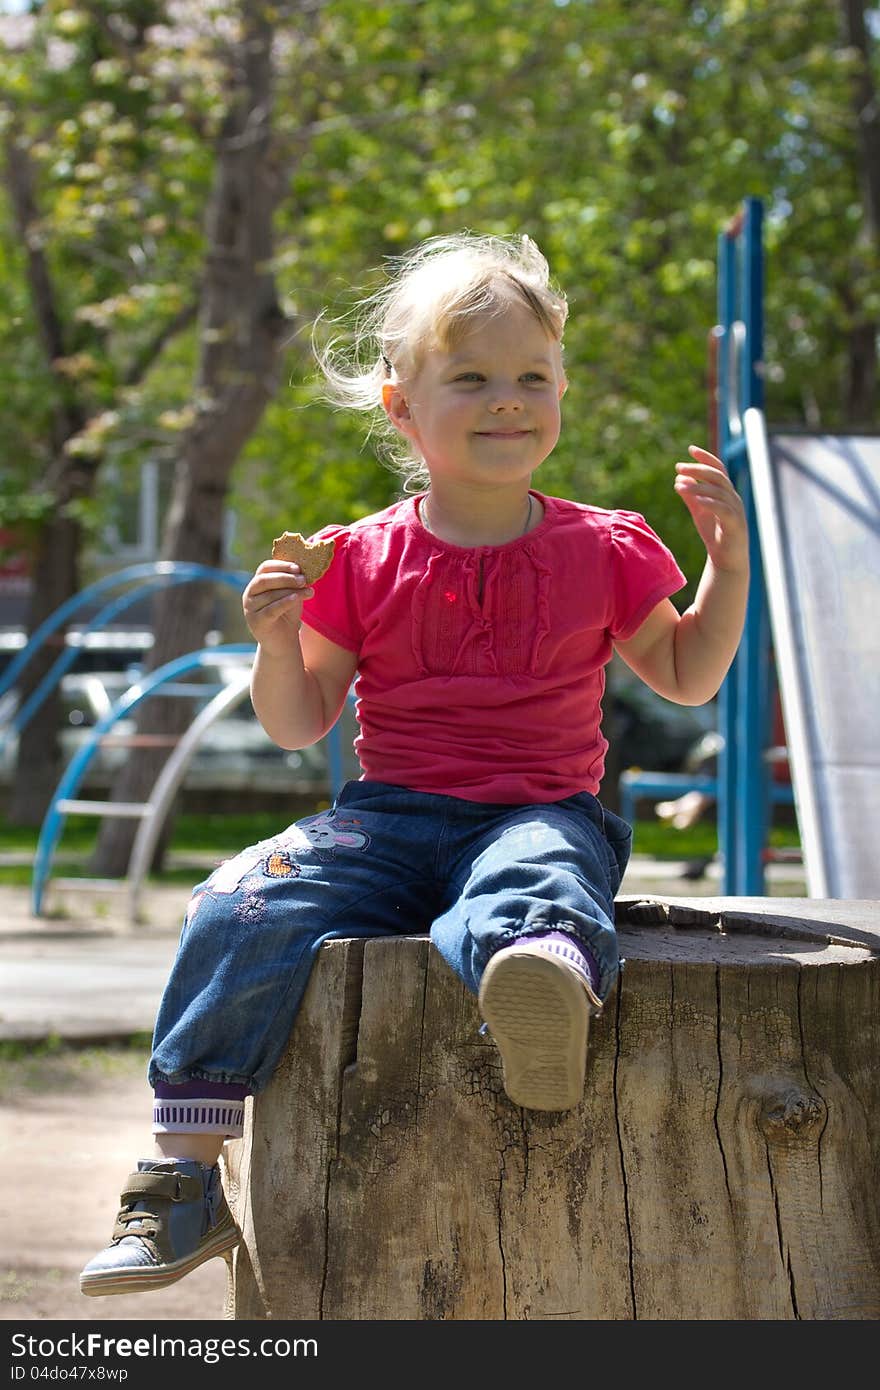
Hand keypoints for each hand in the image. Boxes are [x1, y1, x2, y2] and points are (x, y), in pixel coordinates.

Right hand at [242, 558, 313, 653]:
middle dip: (285, 578)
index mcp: (257, 584)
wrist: (283, 642)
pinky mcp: (256, 622)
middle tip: (303, 579)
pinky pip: (271, 609)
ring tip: (309, 591)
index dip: (281, 565)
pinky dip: (285, 602)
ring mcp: (250, 609)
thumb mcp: (291, 594)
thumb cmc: (287, 614)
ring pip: (270, 595)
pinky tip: (297, 598)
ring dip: (292, 591)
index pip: (264, 568)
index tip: (298, 567)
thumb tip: (303, 570)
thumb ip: (293, 583)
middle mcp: (249, 595)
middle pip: (264, 580)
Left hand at [674, 445, 746, 573]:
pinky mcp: (735, 525)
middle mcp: (733, 498)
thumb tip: (680, 478)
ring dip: (698, 486)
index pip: (718, 469)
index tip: (690, 449)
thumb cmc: (715, 535)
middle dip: (699, 469)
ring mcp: (736, 511)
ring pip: (718, 492)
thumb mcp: (699, 512)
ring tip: (679, 486)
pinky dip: (709, 503)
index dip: (706, 458)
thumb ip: (691, 496)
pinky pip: (723, 510)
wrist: (727, 561)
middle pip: (718, 476)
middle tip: (679, 467)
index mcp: (725, 493)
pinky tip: (696, 500)